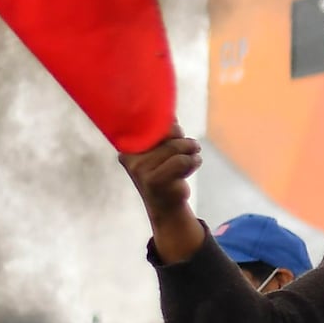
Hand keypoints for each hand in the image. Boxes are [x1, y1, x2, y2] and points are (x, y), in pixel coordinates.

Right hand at [121, 134, 213, 266]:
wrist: (167, 207)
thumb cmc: (166, 173)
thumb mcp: (163, 151)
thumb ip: (163, 133)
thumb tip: (170, 115)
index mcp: (129, 147)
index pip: (148, 124)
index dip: (168, 126)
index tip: (178, 131)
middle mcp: (131, 158)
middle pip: (167, 133)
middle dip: (184, 139)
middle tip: (190, 146)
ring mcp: (141, 170)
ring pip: (176, 146)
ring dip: (192, 150)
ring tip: (192, 157)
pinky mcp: (155, 181)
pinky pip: (183, 161)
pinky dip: (194, 161)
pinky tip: (192, 166)